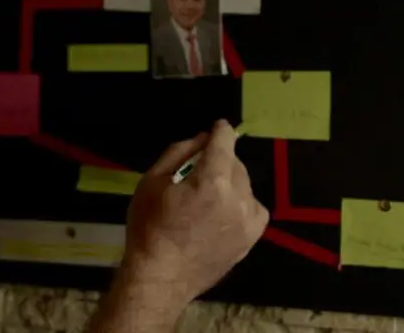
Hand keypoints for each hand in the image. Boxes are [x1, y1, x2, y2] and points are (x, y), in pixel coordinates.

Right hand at [119, 120, 267, 309]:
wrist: (160, 276)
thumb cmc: (149, 228)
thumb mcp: (151, 182)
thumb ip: (178, 153)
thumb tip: (201, 139)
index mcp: (212, 181)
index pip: (224, 143)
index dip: (220, 130)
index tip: (218, 126)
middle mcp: (237, 198)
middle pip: (235, 164)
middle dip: (220, 158)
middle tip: (199, 166)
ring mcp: (248, 221)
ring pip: (245, 185)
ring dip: (230, 180)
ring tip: (207, 193)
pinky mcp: (251, 239)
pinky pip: (254, 208)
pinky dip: (241, 202)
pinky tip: (222, 210)